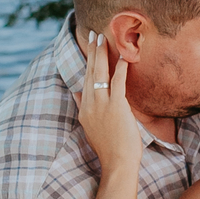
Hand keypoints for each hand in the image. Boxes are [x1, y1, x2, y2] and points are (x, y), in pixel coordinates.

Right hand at [76, 32, 143, 176]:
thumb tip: (76, 92)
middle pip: (90, 72)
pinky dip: (120, 68)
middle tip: (94, 34)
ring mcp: (102, 105)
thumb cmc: (109, 148)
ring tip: (103, 38)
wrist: (117, 164)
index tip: (89, 47)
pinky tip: (124, 57)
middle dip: (92, 52)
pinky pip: (117, 82)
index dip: (87, 62)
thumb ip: (83, 107)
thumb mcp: (90, 127)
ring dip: (102, 54)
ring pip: (100, 74)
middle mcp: (90, 105)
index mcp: (84, 109)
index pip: (84, 80)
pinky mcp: (116, 107)